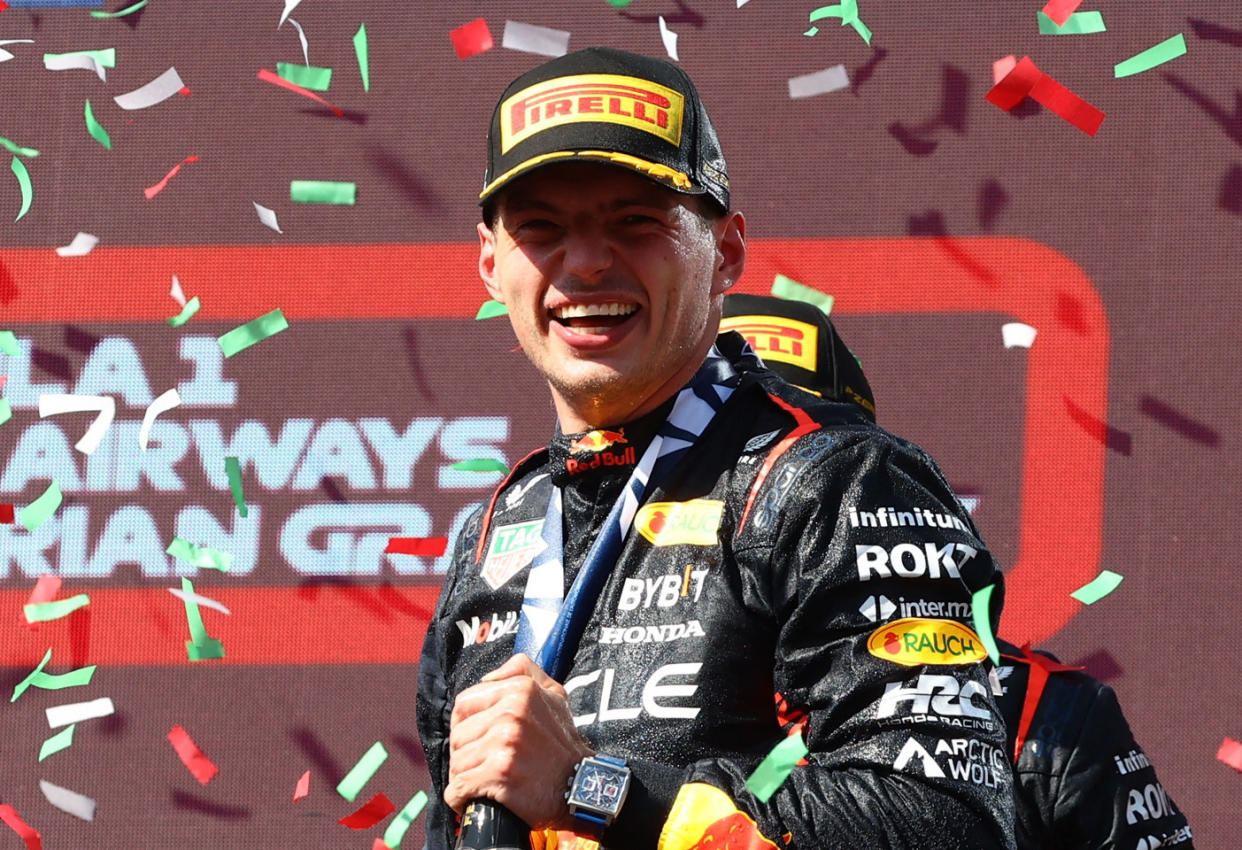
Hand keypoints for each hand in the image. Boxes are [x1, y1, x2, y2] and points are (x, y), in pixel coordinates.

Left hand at [447, 654, 593, 828]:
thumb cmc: (562, 743)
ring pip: (457, 762)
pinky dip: (461, 797)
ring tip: (480, 782)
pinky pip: (460, 786)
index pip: (464, 704)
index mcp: (520, 690)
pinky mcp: (500, 773)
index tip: (475, 739)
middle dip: (464, 754)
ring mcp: (505, 743)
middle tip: (480, 765)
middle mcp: (511, 713)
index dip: (465, 725)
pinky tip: (473, 799)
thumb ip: (522, 670)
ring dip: (463, 777)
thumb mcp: (553, 693)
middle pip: (458, 735)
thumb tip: (487, 678)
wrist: (580, 785)